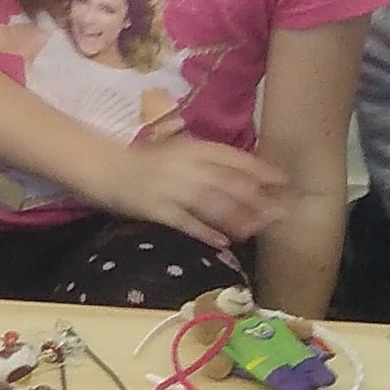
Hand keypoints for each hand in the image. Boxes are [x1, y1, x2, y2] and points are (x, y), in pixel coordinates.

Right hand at [99, 135, 286, 248]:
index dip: (259, 169)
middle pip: (228, 183)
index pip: (233, 157)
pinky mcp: (157, 210)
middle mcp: (186, 166)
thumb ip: (210, 161)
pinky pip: (186, 223)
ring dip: (237, 218)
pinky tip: (224, 242)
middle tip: (280, 213)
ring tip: (257, 230)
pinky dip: (206, 232)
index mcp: (193, 148)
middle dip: (257, 199)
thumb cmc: (149, 160)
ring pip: (212, 204)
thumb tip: (247, 177)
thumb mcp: (181, 150)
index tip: (282, 181)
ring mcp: (171, 189)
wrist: (107, 168)